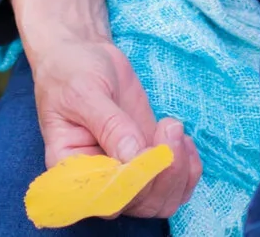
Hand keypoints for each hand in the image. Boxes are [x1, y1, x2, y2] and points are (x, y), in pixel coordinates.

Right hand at [14, 0, 203, 219]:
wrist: (84, 57)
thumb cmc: (72, 72)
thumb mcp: (85, 92)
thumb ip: (108, 125)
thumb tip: (133, 157)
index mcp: (71, 170)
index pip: (104, 197)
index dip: (132, 184)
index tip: (147, 151)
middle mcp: (98, 181)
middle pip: (140, 203)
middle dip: (163, 174)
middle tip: (169, 127)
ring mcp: (126, 173)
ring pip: (161, 199)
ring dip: (179, 171)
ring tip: (174, 127)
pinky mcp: (148, 160)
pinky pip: (175, 183)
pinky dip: (188, 167)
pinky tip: (182, 138)